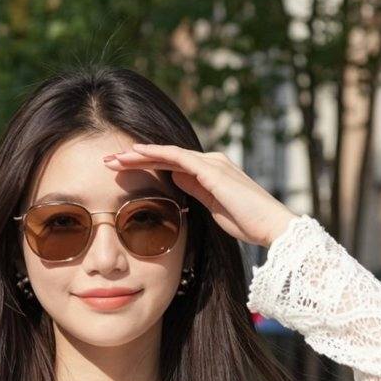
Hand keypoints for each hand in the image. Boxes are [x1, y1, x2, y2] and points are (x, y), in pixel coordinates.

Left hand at [103, 142, 295, 248]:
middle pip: (165, 156)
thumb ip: (195, 193)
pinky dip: (155, 154)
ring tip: (114, 158)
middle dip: (135, 158)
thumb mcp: (213, 209)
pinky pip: (177, 158)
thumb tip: (174, 181)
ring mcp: (211, 163)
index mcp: (209, 171)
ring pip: (167, 153)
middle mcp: (209, 161)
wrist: (271, 227)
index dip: (144, 167)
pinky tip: (136, 154)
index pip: (170, 165)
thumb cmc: (247, 224)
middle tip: (108, 161)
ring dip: (138, 154)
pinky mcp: (211, 170)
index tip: (120, 172)